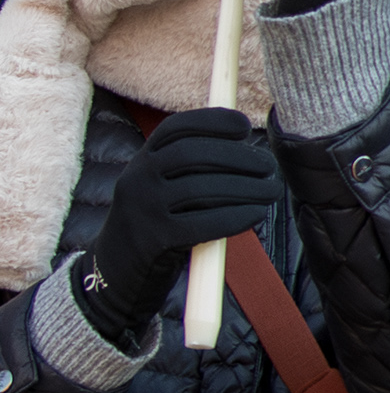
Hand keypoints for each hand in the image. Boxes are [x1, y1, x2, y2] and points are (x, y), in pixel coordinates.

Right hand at [83, 107, 280, 340]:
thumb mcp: (164, 186)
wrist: (115, 271)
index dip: (213, 121)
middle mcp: (137, 178)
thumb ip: (194, 166)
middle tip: (268, 167)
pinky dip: (235, 217)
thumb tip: (249, 147)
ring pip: (201, 188)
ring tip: (271, 191)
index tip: (245, 127)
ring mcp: (142, 209)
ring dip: (247, 188)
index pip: (176, 128)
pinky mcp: (153, 240)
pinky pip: (202, 224)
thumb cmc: (158, 222)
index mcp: (143, 159)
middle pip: (192, 154)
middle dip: (238, 156)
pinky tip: (255, 214)